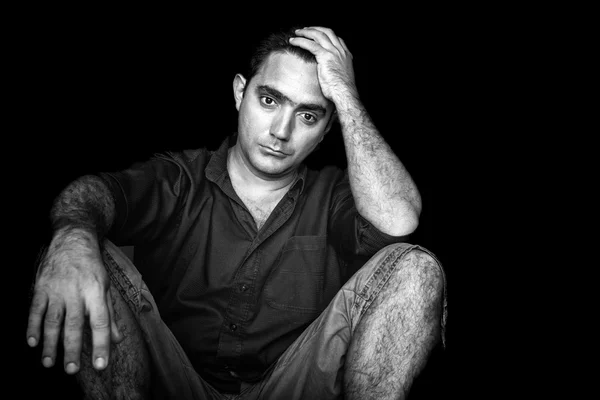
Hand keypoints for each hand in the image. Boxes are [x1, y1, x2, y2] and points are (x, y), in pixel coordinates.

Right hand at [26, 230, 122, 373]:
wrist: (73, 240)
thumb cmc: (92, 266)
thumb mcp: (106, 287)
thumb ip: (109, 314)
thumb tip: (117, 339)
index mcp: (96, 292)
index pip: (101, 322)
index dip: (101, 344)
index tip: (100, 364)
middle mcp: (76, 292)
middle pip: (74, 325)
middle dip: (72, 350)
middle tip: (71, 370)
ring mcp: (56, 289)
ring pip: (52, 321)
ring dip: (50, 344)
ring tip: (49, 363)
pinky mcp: (41, 287)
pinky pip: (35, 310)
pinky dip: (32, 327)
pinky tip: (32, 343)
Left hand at [290, 26, 357, 105]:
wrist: (344, 94)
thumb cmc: (342, 90)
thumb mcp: (340, 76)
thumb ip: (334, 69)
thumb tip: (326, 71)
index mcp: (346, 55)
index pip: (336, 38)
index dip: (325, 34)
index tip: (317, 34)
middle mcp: (340, 51)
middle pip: (327, 32)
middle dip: (315, 29)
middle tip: (305, 30)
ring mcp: (334, 52)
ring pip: (318, 35)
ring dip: (306, 32)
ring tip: (297, 33)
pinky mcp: (325, 57)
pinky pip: (311, 44)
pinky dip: (301, 41)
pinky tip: (294, 41)